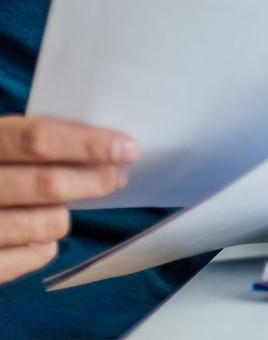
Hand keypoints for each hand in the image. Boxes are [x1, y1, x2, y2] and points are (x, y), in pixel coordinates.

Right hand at [0, 117, 137, 284]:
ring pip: (47, 223)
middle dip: (94, 181)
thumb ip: (35, 142)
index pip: (38, 140)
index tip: (127, 148)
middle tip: (118, 177)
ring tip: (62, 207)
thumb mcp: (1, 142)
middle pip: (47, 184)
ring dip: (66, 215)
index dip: (88, 144)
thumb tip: (105, 146)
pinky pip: (34, 255)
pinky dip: (46, 244)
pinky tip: (36, 234)